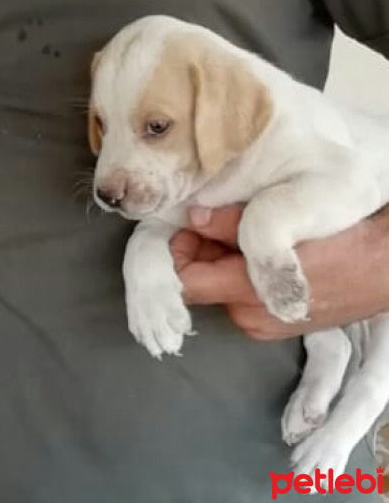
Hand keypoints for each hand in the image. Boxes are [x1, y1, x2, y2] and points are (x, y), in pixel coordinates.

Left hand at [170, 204, 388, 339]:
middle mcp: (248, 318)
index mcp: (246, 294)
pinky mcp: (276, 324)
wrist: (387, 269)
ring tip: (247, 232)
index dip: (176, 254)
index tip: (186, 227)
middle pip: (201, 284)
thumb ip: (229, 223)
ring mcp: (263, 325)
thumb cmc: (340, 242)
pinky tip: (262, 251)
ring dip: (221, 260)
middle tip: (219, 220)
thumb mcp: (280, 224)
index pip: (184, 282)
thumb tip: (193, 217)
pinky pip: (241, 295)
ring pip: (220, 288)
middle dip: (202, 251)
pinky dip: (240, 272)